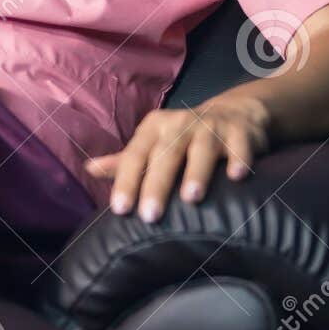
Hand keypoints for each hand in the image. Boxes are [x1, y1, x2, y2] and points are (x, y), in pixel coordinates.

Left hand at [83, 96, 270, 222]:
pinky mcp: (239, 133)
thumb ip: (124, 161)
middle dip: (156, 185)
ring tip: (191, 199)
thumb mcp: (152, 144)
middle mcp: (180, 125)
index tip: (119, 209)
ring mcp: (211, 128)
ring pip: (201, 149)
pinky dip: (238, 159)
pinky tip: (236, 177)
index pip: (135, 156)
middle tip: (149, 216)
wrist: (232, 113)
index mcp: (154, 129)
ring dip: (196, 172)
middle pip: (165, 155)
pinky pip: (239, 146)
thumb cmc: (182, 137)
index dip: (126, 181)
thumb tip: (89, 170)